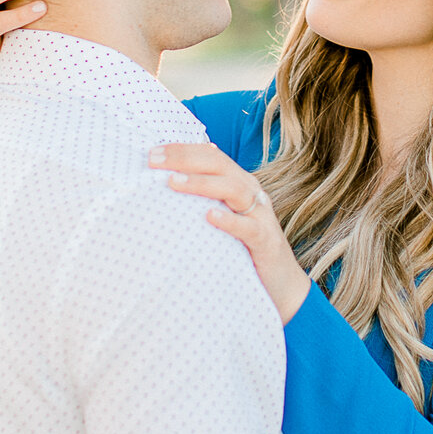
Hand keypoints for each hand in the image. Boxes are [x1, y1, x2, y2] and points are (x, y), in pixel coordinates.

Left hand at [151, 140, 309, 322]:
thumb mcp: (222, 216)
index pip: (209, 155)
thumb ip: (203, 197)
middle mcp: (250, 192)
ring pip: (233, 189)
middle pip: (218, 164)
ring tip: (173, 182)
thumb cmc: (243, 246)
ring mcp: (260, 215)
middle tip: (153, 161)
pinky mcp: (265, 240)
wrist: (281, 283)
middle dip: (185, 158)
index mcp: (238, 182)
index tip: (151, 152)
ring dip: (202, 183)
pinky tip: (209, 216)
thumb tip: (170, 178)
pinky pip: (249, 227)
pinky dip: (229, 221)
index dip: (182, 150)